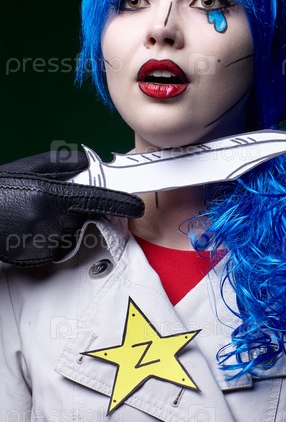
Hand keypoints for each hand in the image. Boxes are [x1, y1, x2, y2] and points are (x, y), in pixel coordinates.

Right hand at [0, 150, 143, 265]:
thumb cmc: (1, 192)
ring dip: (61, 224)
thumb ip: (61, 165)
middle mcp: (51, 222)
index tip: (137, 206)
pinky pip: (57, 246)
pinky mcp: (39, 258)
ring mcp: (45, 243)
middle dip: (75, 209)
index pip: (97, 200)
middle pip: (83, 216)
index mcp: (52, 196)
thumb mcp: (28, 170)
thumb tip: (87, 163)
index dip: (120, 203)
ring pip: (70, 232)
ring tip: (32, 216)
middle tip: (48, 203)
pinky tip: (30, 229)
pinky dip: (50, 238)